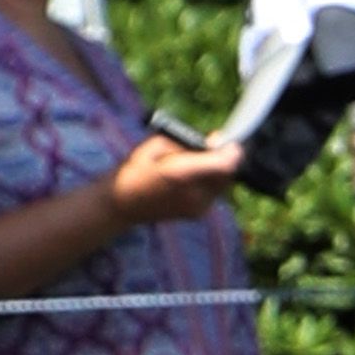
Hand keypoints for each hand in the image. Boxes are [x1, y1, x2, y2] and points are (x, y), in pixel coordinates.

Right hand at [109, 120, 246, 225]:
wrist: (123, 204)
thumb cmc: (137, 168)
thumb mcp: (158, 144)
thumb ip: (188, 143)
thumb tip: (213, 142)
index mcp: (181, 173)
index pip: (225, 164)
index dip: (232, 150)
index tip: (229, 140)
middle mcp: (193, 193)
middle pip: (227, 173)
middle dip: (225, 157)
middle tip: (214, 145)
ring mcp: (196, 207)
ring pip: (223, 184)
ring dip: (218, 169)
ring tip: (200, 160)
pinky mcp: (197, 214)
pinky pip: (214, 193)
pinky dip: (211, 181)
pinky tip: (195, 175)